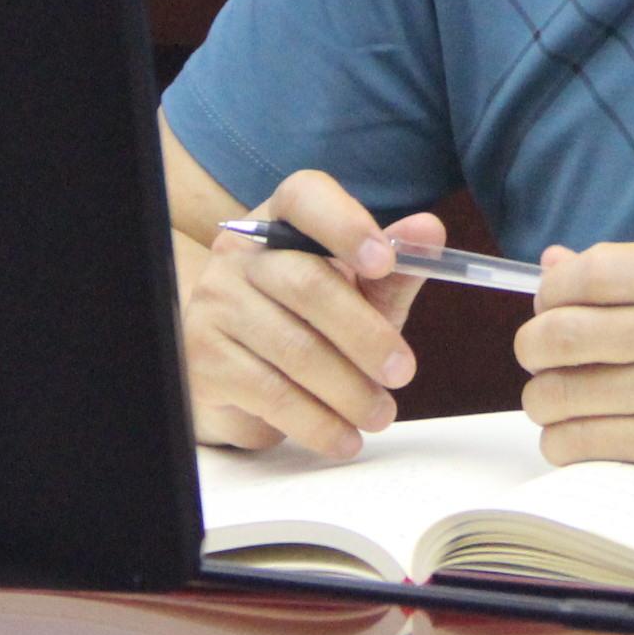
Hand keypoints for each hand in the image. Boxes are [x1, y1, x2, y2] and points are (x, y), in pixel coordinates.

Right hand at [176, 169, 444, 458]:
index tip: (386, 261)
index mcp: (280, 220)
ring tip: (381, 414)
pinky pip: (270, 394)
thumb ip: (397, 266)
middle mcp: (239, 256)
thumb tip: (430, 230)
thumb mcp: (359, 291)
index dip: (346, 224)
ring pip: (293, 348)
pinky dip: (318, 422)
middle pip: (307, 283)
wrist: (235, 368)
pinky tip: (345, 436)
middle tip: (403, 372)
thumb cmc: (308, 319)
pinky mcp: (203, 361)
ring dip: (348, 390)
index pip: (305, 197)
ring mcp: (214, 305)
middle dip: (365, 334)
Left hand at [513, 242, 633, 483]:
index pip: (587, 273)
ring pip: (558, 396)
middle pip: (557, 336)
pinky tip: (584, 429)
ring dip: (544, 396)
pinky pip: (583, 445)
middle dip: (533, 344)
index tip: (557, 302)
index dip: (552, 289)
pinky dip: (564, 439)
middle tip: (546, 351)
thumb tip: (554, 265)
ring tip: (565, 394)